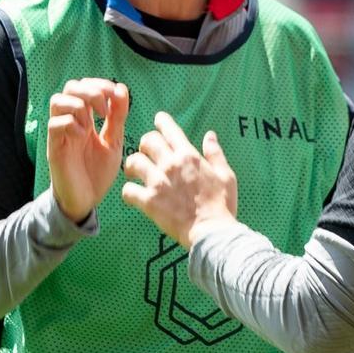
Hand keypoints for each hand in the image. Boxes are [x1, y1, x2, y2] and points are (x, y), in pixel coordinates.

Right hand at [47, 79, 129, 223]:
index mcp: (85, 117)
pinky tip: (82, 136)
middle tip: (105, 109)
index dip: (101, 84)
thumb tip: (122, 89)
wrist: (86, 200)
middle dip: (91, 90)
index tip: (117, 95)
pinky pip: (54, 124)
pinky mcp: (54, 147)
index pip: (85, 86)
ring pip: (57, 100)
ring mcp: (60, 133)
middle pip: (70, 87)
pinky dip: (71, 123)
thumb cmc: (98, 172)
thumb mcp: (113, 141)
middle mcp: (71, 121)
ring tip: (92, 123)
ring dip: (79, 105)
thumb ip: (117, 117)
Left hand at [122, 112, 237, 249]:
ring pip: (133, 161)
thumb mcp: (226, 175)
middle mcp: (171, 165)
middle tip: (148, 152)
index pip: (170, 130)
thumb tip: (210, 135)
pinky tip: (132, 195)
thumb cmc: (221, 204)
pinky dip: (128, 192)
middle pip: (147, 141)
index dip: (162, 121)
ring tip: (134, 172)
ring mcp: (158, 183)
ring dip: (132, 165)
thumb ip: (215, 153)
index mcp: (189, 156)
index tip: (159, 120)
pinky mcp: (149, 202)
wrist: (212, 232)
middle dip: (146, 143)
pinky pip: (128, 190)